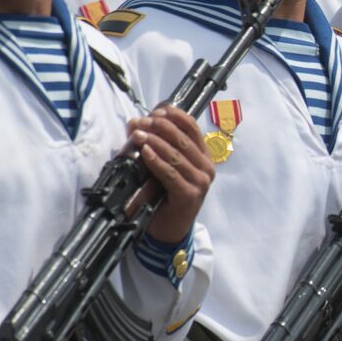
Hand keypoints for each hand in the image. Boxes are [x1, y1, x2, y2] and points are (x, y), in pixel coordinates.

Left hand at [137, 107, 215, 243]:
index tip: (158, 110)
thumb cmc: (164, 198)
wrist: (168, 231)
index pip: (193, 129)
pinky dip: (156, 161)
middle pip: (184, 139)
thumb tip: (135, 124)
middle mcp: (206, 168)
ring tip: (137, 134)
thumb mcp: (160, 168)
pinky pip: (171, 173)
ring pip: (177, 155)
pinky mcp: (190, 194)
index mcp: (203, 157)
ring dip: (155, 141)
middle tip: (141, 121)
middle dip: (161, 127)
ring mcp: (201, 182)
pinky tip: (145, 152)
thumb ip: (153, 147)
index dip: (176, 117)